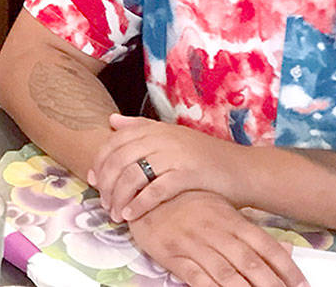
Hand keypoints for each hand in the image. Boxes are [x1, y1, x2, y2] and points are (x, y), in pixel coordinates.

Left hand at [90, 115, 245, 221]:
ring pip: (133, 174)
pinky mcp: (188, 174)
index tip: (93, 179)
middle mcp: (163, 138)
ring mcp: (175, 154)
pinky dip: (139, 204)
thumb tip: (112, 121)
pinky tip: (132, 215)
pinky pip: (155, 190)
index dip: (100, 161)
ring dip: (119, 197)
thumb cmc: (205, 157)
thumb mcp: (172, 136)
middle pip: (119, 159)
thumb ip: (142, 127)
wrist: (243, 170)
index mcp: (155, 128)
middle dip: (106, 183)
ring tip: (115, 214)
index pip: (115, 141)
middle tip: (103, 202)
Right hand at [128, 191, 306, 286]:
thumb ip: (251, 232)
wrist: (145, 192)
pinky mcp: (173, 255)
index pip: (265, 245)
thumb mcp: (222, 210)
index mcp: (231, 219)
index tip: (302, 285)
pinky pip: (195, 276)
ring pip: (225, 272)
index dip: (286, 267)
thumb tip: (288, 250)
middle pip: (249, 262)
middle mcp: (215, 231)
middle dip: (271, 284)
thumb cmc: (188, 203)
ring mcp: (193, 243)